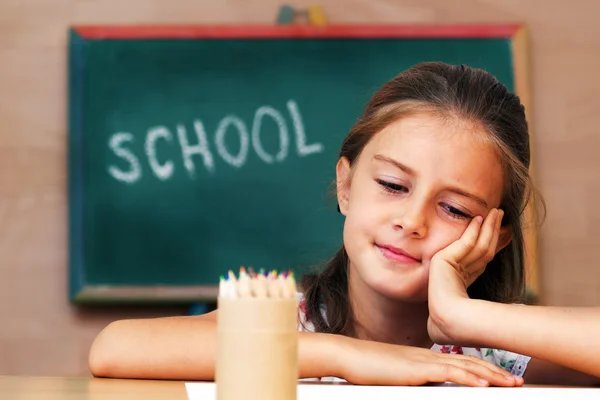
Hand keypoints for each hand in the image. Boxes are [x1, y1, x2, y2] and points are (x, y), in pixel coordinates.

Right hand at [339, 336, 521, 386]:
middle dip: (496, 372)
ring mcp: (422, 361)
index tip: (502, 378)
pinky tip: (484, 385)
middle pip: (469, 363)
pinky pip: (447, 373)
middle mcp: (428, 356)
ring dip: (491, 376)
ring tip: (511, 383)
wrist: (348, 355)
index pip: (460, 362)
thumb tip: (424, 385)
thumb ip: (411, 378)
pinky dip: (468, 378)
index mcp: (424, 358)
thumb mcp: (394, 374)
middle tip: (518, 381)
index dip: (484, 369)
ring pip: (464, 367)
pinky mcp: (415, 369)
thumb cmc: (366, 367)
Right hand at [427, 209, 503, 345]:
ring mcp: (445, 262)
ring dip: (485, 226)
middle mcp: (451, 265)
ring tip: (495, 213)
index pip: (479, 252)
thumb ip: (484, 269)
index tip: (502, 226)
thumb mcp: (479, 289)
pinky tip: (478, 221)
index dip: (491, 238)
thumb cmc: (464, 311)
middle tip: (499, 212)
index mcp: (459, 274)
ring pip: (473, 242)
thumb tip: (502, 257)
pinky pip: (463, 244)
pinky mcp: (442, 260)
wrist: (448, 318)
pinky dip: (472, 232)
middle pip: (477, 243)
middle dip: (490, 227)